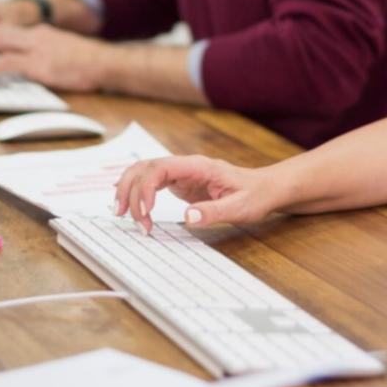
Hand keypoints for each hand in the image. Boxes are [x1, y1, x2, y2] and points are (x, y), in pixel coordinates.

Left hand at [0, 23, 108, 91]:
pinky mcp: (42, 65)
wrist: (108, 63)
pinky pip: (9, 61)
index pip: (5, 30)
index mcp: (40, 34)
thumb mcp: (62, 52)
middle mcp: (36, 37)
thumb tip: (22, 70)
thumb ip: (41, 56)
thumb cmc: (89, 63)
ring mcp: (38, 49)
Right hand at [114, 155, 277, 232]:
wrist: (265, 189)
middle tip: (131, 220)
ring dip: (128, 190)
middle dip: (131, 192)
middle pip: (145, 169)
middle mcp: (185, 166)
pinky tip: (130, 207)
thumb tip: (188, 216)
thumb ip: (215, 212)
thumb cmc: (255, 196)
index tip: (146, 212)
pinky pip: (150, 183)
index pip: (160, 168)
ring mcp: (180, 173)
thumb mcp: (240, 208)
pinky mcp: (178, 183)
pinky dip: (136, 193)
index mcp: (198, 166)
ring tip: (121, 214)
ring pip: (143, 173)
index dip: (146, 188)